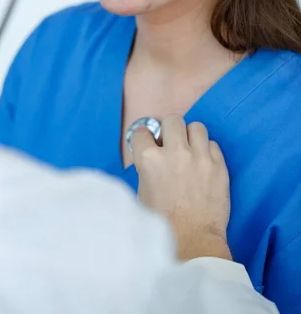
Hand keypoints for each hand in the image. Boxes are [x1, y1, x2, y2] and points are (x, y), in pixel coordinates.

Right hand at [131, 117, 231, 260]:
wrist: (193, 242)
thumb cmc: (163, 222)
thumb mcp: (142, 191)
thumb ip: (146, 166)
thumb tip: (151, 153)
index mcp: (149, 160)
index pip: (142, 131)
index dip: (144, 139)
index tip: (148, 144)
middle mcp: (175, 153)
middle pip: (172, 120)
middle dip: (169, 130)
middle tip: (171, 144)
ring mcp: (199, 158)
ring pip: (197, 126)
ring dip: (191, 137)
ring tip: (190, 151)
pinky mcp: (219, 165)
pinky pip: (213, 144)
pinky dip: (207, 151)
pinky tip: (203, 164)